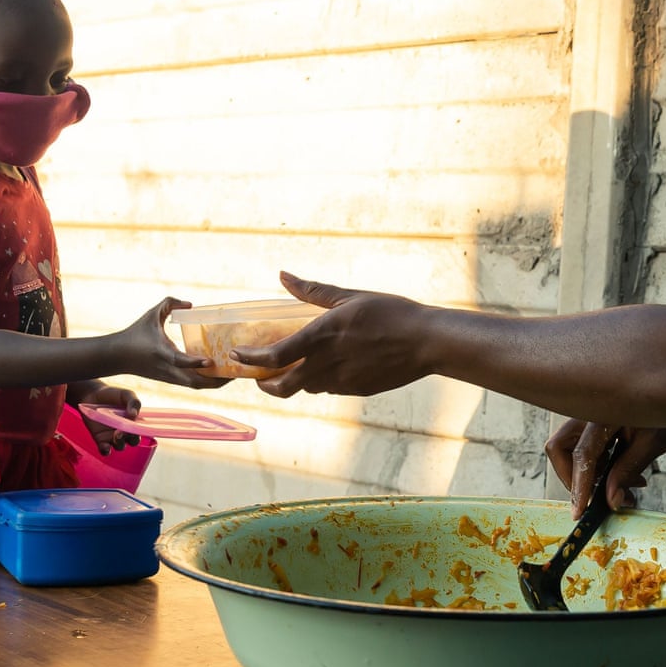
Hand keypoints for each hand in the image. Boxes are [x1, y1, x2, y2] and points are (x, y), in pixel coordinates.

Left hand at [68, 381, 140, 454]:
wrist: (92, 394)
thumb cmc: (113, 394)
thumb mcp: (126, 394)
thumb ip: (133, 402)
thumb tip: (134, 415)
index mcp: (135, 421)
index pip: (142, 431)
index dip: (143, 432)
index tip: (139, 428)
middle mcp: (126, 431)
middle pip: (133, 441)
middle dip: (132, 438)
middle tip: (126, 430)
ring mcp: (113, 436)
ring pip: (120, 446)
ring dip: (120, 443)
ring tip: (116, 434)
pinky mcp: (100, 439)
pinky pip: (105, 449)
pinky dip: (106, 450)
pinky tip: (105, 446)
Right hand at [118, 298, 231, 388]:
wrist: (117, 356)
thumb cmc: (135, 333)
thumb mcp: (151, 315)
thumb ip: (169, 304)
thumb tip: (190, 304)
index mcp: (161, 353)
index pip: (179, 361)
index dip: (195, 362)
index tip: (210, 360)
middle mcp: (167, 369)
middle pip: (195, 382)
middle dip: (216, 380)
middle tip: (235, 371)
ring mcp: (169, 377)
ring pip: (196, 386)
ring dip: (214, 383)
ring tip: (233, 374)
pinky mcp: (170, 381)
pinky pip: (192, 384)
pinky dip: (207, 382)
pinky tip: (219, 374)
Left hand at [235, 272, 430, 397]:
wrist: (427, 342)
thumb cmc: (392, 312)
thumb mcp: (352, 296)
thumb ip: (313, 291)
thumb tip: (283, 275)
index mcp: (323, 336)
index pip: (274, 357)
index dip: (250, 359)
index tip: (238, 355)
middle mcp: (328, 364)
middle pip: (283, 387)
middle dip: (265, 385)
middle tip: (259, 376)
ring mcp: (343, 381)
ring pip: (307, 388)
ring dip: (296, 380)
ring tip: (296, 366)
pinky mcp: (358, 390)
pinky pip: (331, 389)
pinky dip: (322, 380)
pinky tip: (331, 366)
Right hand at [545, 419, 665, 517]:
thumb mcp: (652, 443)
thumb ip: (628, 470)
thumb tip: (611, 499)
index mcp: (605, 414)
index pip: (583, 454)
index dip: (579, 486)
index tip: (579, 511)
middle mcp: (589, 414)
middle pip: (560, 448)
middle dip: (571, 478)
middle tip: (594, 498)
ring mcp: (588, 418)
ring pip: (569, 451)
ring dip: (589, 476)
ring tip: (622, 490)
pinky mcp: (593, 426)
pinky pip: (585, 451)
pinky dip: (599, 469)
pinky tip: (624, 478)